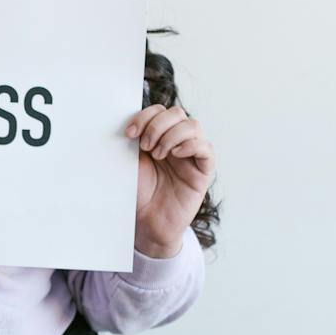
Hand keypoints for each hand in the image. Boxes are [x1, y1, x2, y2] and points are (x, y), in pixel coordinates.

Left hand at [125, 103, 214, 256]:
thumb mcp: (131, 162)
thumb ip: (136, 140)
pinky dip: (191, 145)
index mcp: (160, 137)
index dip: (145, 116)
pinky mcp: (203, 172)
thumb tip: (131, 119)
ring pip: (193, 126)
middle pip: (177, 113)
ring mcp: (192, 156)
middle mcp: (178, 143)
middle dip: (158, 125)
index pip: (160, 111)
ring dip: (172, 135)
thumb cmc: (139, 194)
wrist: (147, 223)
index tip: (129, 133)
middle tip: (145, 145)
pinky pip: (206, 149)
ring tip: (158, 154)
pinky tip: (176, 154)